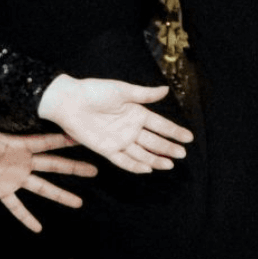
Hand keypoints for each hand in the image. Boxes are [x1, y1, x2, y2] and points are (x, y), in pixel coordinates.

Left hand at [0, 109, 94, 233]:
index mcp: (16, 146)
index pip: (44, 143)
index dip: (62, 141)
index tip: (83, 138)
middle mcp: (20, 162)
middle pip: (51, 165)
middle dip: (73, 168)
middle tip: (95, 170)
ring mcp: (12, 177)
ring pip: (41, 187)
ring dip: (60, 195)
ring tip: (78, 203)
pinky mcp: (1, 190)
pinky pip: (16, 206)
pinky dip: (26, 217)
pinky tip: (38, 229)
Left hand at [35, 76, 191, 173]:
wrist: (69, 101)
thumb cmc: (94, 91)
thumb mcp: (122, 90)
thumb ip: (144, 94)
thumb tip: (166, 89)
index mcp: (136, 112)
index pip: (160, 125)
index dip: (174, 131)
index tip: (188, 137)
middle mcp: (130, 128)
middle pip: (153, 141)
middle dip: (168, 148)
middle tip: (182, 154)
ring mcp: (119, 140)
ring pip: (142, 153)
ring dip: (156, 159)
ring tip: (169, 164)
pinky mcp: (107, 149)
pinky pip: (124, 161)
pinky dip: (135, 166)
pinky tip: (148, 169)